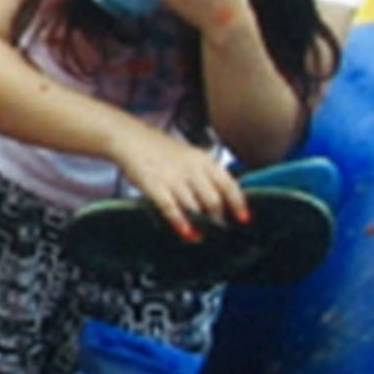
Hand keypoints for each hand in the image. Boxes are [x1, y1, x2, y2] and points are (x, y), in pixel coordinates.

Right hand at [112, 123, 251, 243]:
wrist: (130, 138)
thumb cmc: (160, 149)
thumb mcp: (190, 157)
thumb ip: (206, 175)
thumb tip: (223, 199)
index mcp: (203, 160)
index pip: (228, 184)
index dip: (238, 204)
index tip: (243, 218)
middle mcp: (191, 169)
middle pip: (214, 200)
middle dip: (218, 219)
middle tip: (219, 230)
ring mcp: (173, 178)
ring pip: (195, 207)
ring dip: (201, 225)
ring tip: (203, 235)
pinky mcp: (155, 186)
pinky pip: (172, 209)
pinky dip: (181, 223)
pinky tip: (186, 232)